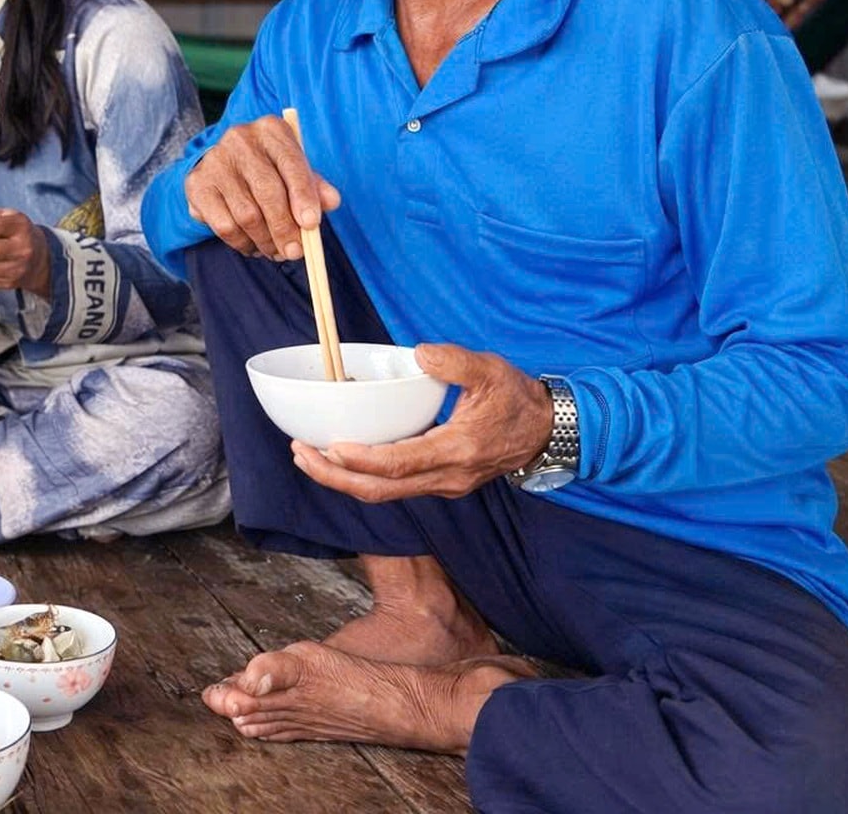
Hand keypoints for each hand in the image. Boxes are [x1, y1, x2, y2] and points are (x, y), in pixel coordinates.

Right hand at [184, 115, 340, 259]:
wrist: (225, 168)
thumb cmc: (270, 171)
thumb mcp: (295, 172)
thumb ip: (315, 187)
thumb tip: (331, 202)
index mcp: (271, 129)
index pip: (291, 163)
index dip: (303, 195)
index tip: (312, 224)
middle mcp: (240, 139)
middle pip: (268, 192)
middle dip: (285, 228)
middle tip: (295, 252)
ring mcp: (215, 161)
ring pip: (247, 214)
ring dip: (266, 241)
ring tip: (276, 251)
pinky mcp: (197, 184)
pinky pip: (224, 226)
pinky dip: (243, 244)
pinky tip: (253, 246)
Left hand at [290, 344, 554, 500]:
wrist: (547, 431)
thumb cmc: (517, 398)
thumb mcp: (491, 370)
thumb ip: (455, 362)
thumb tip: (421, 354)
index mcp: (458, 449)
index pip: (399, 464)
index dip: (360, 459)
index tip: (328, 446)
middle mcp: (447, 476)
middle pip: (381, 489)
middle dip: (335, 476)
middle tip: (300, 454)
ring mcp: (444, 485)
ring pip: (385, 493)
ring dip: (344, 479)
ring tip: (308, 457)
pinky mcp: (440, 483)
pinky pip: (394, 488)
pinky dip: (363, 477)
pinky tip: (341, 458)